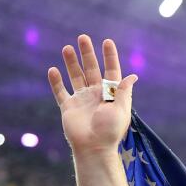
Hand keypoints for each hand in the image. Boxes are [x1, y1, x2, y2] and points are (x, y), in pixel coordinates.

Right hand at [47, 35, 137, 154]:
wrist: (93, 148)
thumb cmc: (110, 131)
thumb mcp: (121, 110)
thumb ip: (123, 92)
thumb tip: (133, 76)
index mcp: (110, 95)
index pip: (111, 71)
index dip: (109, 57)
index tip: (107, 41)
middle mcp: (96, 95)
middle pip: (91, 70)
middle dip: (87, 54)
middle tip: (83, 37)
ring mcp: (81, 100)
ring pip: (75, 76)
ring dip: (71, 63)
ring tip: (67, 48)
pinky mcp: (68, 108)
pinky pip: (60, 92)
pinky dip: (56, 81)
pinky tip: (53, 70)